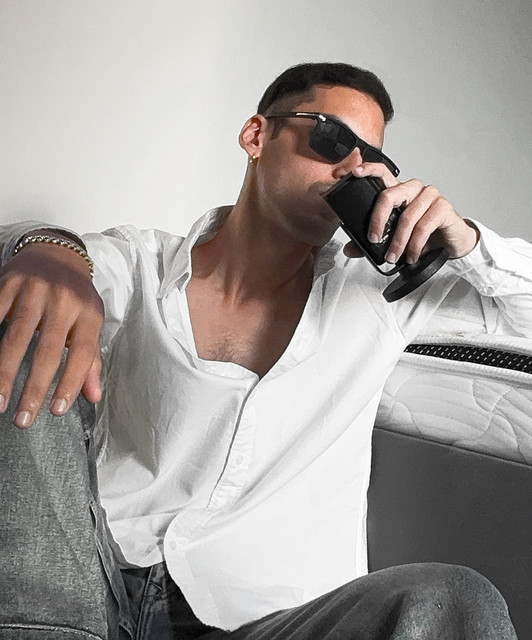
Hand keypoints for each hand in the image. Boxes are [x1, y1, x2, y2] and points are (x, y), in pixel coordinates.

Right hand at [0, 239, 103, 427]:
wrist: (58, 254)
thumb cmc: (76, 297)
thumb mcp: (90, 324)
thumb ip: (90, 360)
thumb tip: (94, 396)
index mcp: (88, 313)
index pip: (82, 354)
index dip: (71, 383)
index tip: (57, 411)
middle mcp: (64, 301)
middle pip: (47, 351)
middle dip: (34, 389)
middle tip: (23, 419)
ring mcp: (36, 290)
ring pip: (16, 337)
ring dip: (4, 373)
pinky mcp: (10, 282)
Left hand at [343, 163, 478, 261]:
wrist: (449, 244)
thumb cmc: (422, 236)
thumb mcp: (393, 239)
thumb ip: (371, 242)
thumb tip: (349, 249)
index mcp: (399, 192)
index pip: (383, 173)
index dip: (369, 170)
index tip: (355, 173)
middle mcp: (414, 189)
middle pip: (389, 195)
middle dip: (378, 220)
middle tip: (373, 240)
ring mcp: (430, 196)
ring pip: (407, 217)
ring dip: (398, 242)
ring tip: (393, 257)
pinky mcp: (443, 208)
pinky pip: (423, 226)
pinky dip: (414, 245)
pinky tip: (411, 256)